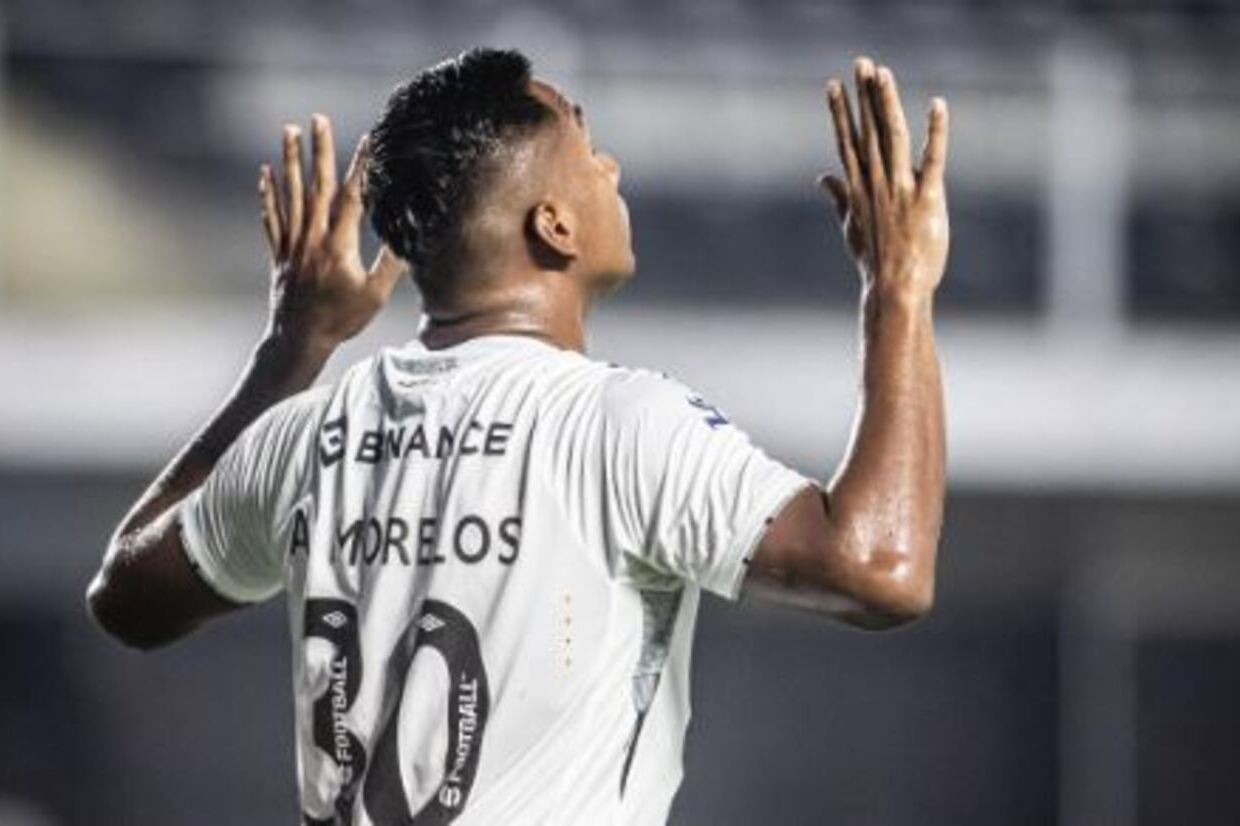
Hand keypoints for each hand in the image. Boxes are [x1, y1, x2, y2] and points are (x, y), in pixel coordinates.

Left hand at [258, 114, 407, 350]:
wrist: (298, 339)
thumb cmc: (340, 320)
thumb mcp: (373, 297)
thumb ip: (390, 265)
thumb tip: (407, 237)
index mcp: (338, 246)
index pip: (351, 198)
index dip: (360, 168)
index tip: (367, 141)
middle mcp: (312, 239)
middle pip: (316, 186)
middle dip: (319, 150)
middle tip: (317, 119)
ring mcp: (292, 244)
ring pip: (290, 194)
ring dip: (290, 160)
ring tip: (288, 130)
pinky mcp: (280, 253)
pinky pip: (272, 216)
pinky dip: (268, 193)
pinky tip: (266, 172)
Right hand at [820, 57, 949, 300]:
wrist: (894, 289)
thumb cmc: (875, 262)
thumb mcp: (852, 228)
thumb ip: (839, 198)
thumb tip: (822, 179)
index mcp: (859, 190)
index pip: (847, 142)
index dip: (840, 112)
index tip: (833, 86)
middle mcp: (876, 184)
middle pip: (868, 131)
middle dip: (863, 96)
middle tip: (860, 63)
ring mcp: (900, 190)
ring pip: (893, 137)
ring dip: (886, 104)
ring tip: (882, 75)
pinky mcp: (927, 199)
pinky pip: (933, 159)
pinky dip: (936, 132)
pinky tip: (937, 106)